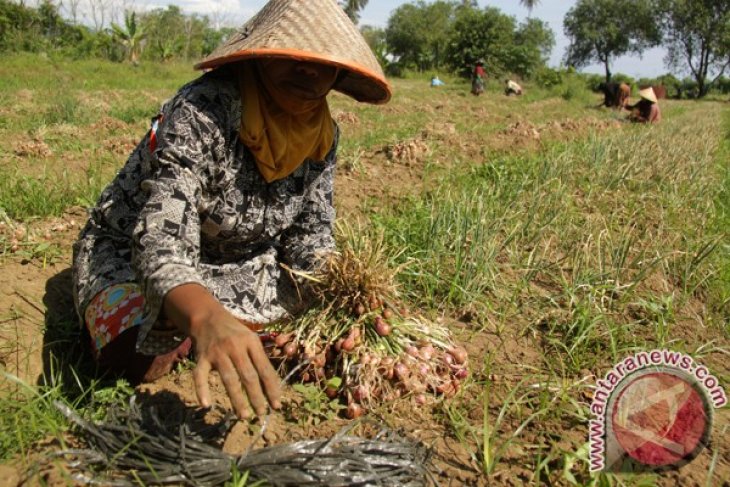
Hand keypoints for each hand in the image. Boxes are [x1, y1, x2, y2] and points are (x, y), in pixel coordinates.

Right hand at [164, 284, 281, 418]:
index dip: (272, 388)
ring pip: (229, 379)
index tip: (277, 405)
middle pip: (248, 376)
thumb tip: (273, 386)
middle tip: (261, 414)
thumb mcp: (251, 339)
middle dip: (256, 397)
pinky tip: (206, 405)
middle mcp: (235, 347)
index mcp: (251, 343)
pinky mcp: (201, 357)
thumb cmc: (235, 333)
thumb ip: (260, 359)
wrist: (208, 318)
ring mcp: (217, 352)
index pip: (264, 369)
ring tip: (244, 416)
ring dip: (237, 399)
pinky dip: (202, 390)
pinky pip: (200, 376)